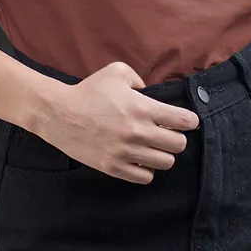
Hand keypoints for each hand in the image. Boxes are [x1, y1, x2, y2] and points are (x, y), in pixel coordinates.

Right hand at [36, 62, 201, 183]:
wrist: (59, 114)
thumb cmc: (89, 90)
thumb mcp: (117, 72)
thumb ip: (140, 79)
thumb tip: (151, 91)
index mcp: (143, 108)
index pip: (184, 121)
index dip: (190, 121)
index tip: (186, 121)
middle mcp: (138, 132)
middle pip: (179, 145)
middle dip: (177, 139)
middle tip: (168, 134)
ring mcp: (126, 152)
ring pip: (165, 163)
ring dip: (163, 155)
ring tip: (154, 148)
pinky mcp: (114, 167)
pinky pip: (145, 177)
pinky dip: (146, 170)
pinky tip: (140, 160)